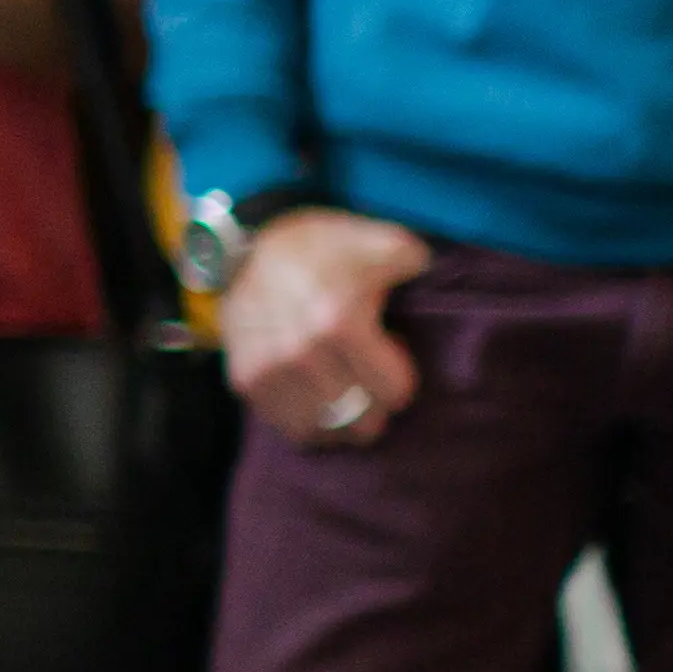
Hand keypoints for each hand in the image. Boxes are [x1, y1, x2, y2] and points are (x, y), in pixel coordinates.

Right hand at [223, 207, 433, 446]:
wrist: (249, 250)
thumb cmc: (323, 249)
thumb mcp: (377, 241)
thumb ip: (412, 259)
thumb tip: (427, 271)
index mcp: (337, 322)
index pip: (393, 393)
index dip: (400, 374)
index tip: (391, 349)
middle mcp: (299, 353)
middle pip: (362, 420)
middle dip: (373, 399)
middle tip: (366, 370)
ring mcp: (267, 371)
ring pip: (326, 431)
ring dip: (341, 415)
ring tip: (341, 384)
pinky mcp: (245, 381)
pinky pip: (291, 428)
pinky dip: (309, 418)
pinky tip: (313, 390)